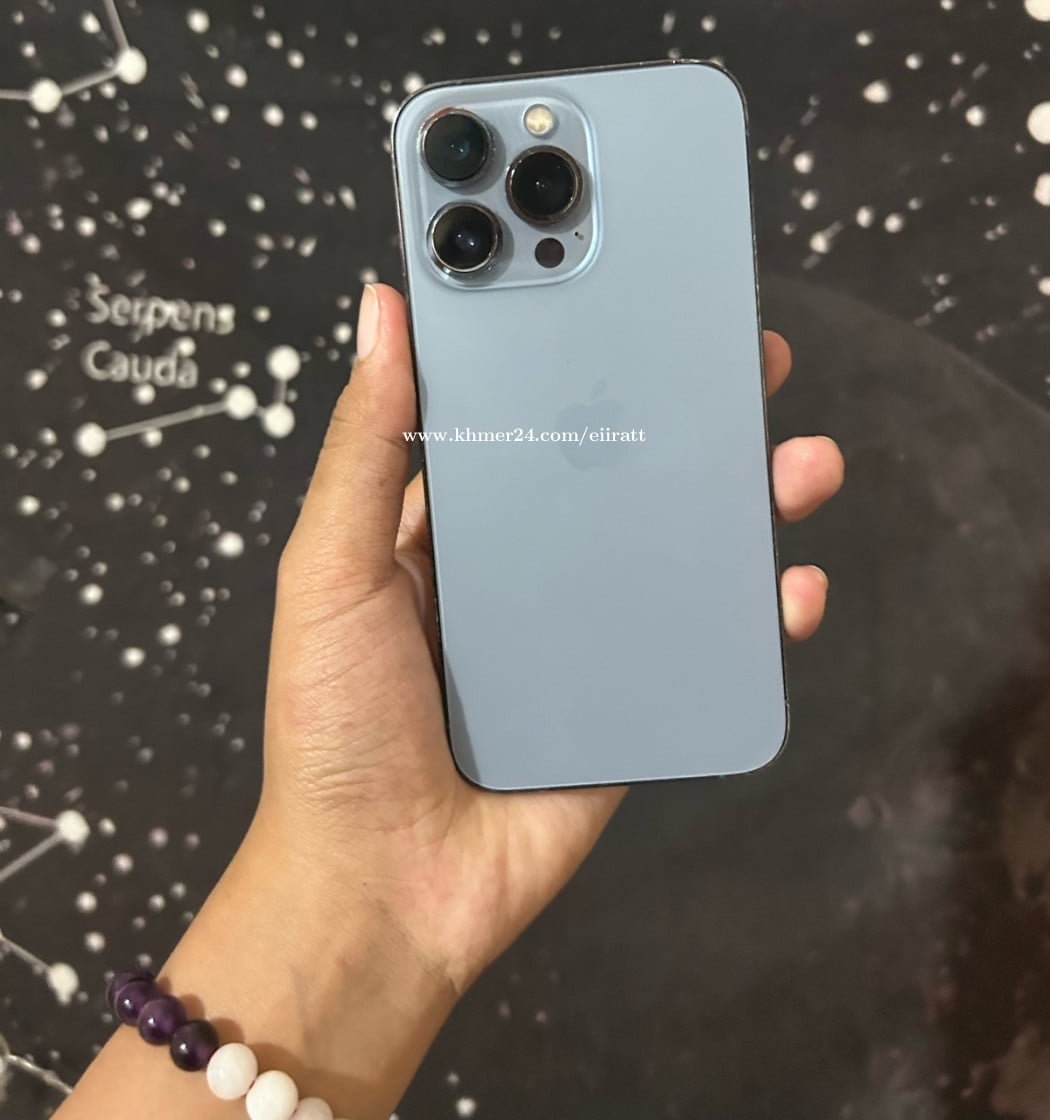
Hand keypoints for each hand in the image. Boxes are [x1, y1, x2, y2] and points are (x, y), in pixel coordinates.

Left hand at [251, 284, 843, 999]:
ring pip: (680, 539)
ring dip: (747, 493)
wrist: (386, 887)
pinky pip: (709, 637)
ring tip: (798, 455)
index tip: (625, 289)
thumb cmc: (335, 725)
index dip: (574, 348)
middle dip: (687, 408)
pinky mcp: (636, 693)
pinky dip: (760, 608)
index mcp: (453, 519)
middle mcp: (528, 562)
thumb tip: (382, 309)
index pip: (525, 413)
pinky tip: (789, 584)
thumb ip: (363, 447)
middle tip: (746, 357)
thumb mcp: (330, 570)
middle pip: (622, 464)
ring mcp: (588, 628)